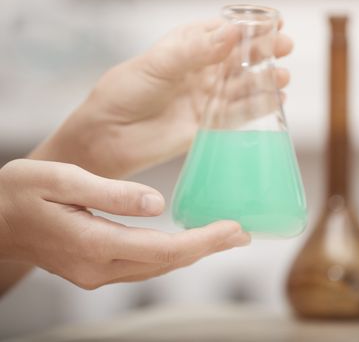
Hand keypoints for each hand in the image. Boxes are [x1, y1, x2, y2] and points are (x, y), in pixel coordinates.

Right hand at [0, 159, 249, 289]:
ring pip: (158, 267)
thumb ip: (109, 192)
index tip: (234, 228)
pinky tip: (188, 240)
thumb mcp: (60, 179)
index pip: (163, 249)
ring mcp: (97, 273)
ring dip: (194, 252)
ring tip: (225, 235)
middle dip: (208, 248)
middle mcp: (99, 267)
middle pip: (167, 263)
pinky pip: (144, 265)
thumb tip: (157, 203)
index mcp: (93, 243)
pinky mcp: (96, 269)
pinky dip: (172, 253)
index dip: (202, 241)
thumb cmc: (19, 193)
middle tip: (242, 233)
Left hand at [32, 18, 293, 177]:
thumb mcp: (158, 64)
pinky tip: (277, 101)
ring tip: (283, 76)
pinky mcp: (209, 125)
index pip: (222, 32)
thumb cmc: (124, 93)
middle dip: (263, 51)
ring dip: (264, 80)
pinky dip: (259, 107)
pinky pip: (239, 114)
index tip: (272, 21)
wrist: (108, 137)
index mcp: (186, 47)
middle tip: (284, 45)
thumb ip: (196, 50)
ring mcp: (206, 98)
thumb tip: (233, 31)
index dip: (247, 27)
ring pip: (243, 86)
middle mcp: (200, 71)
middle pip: (239, 58)